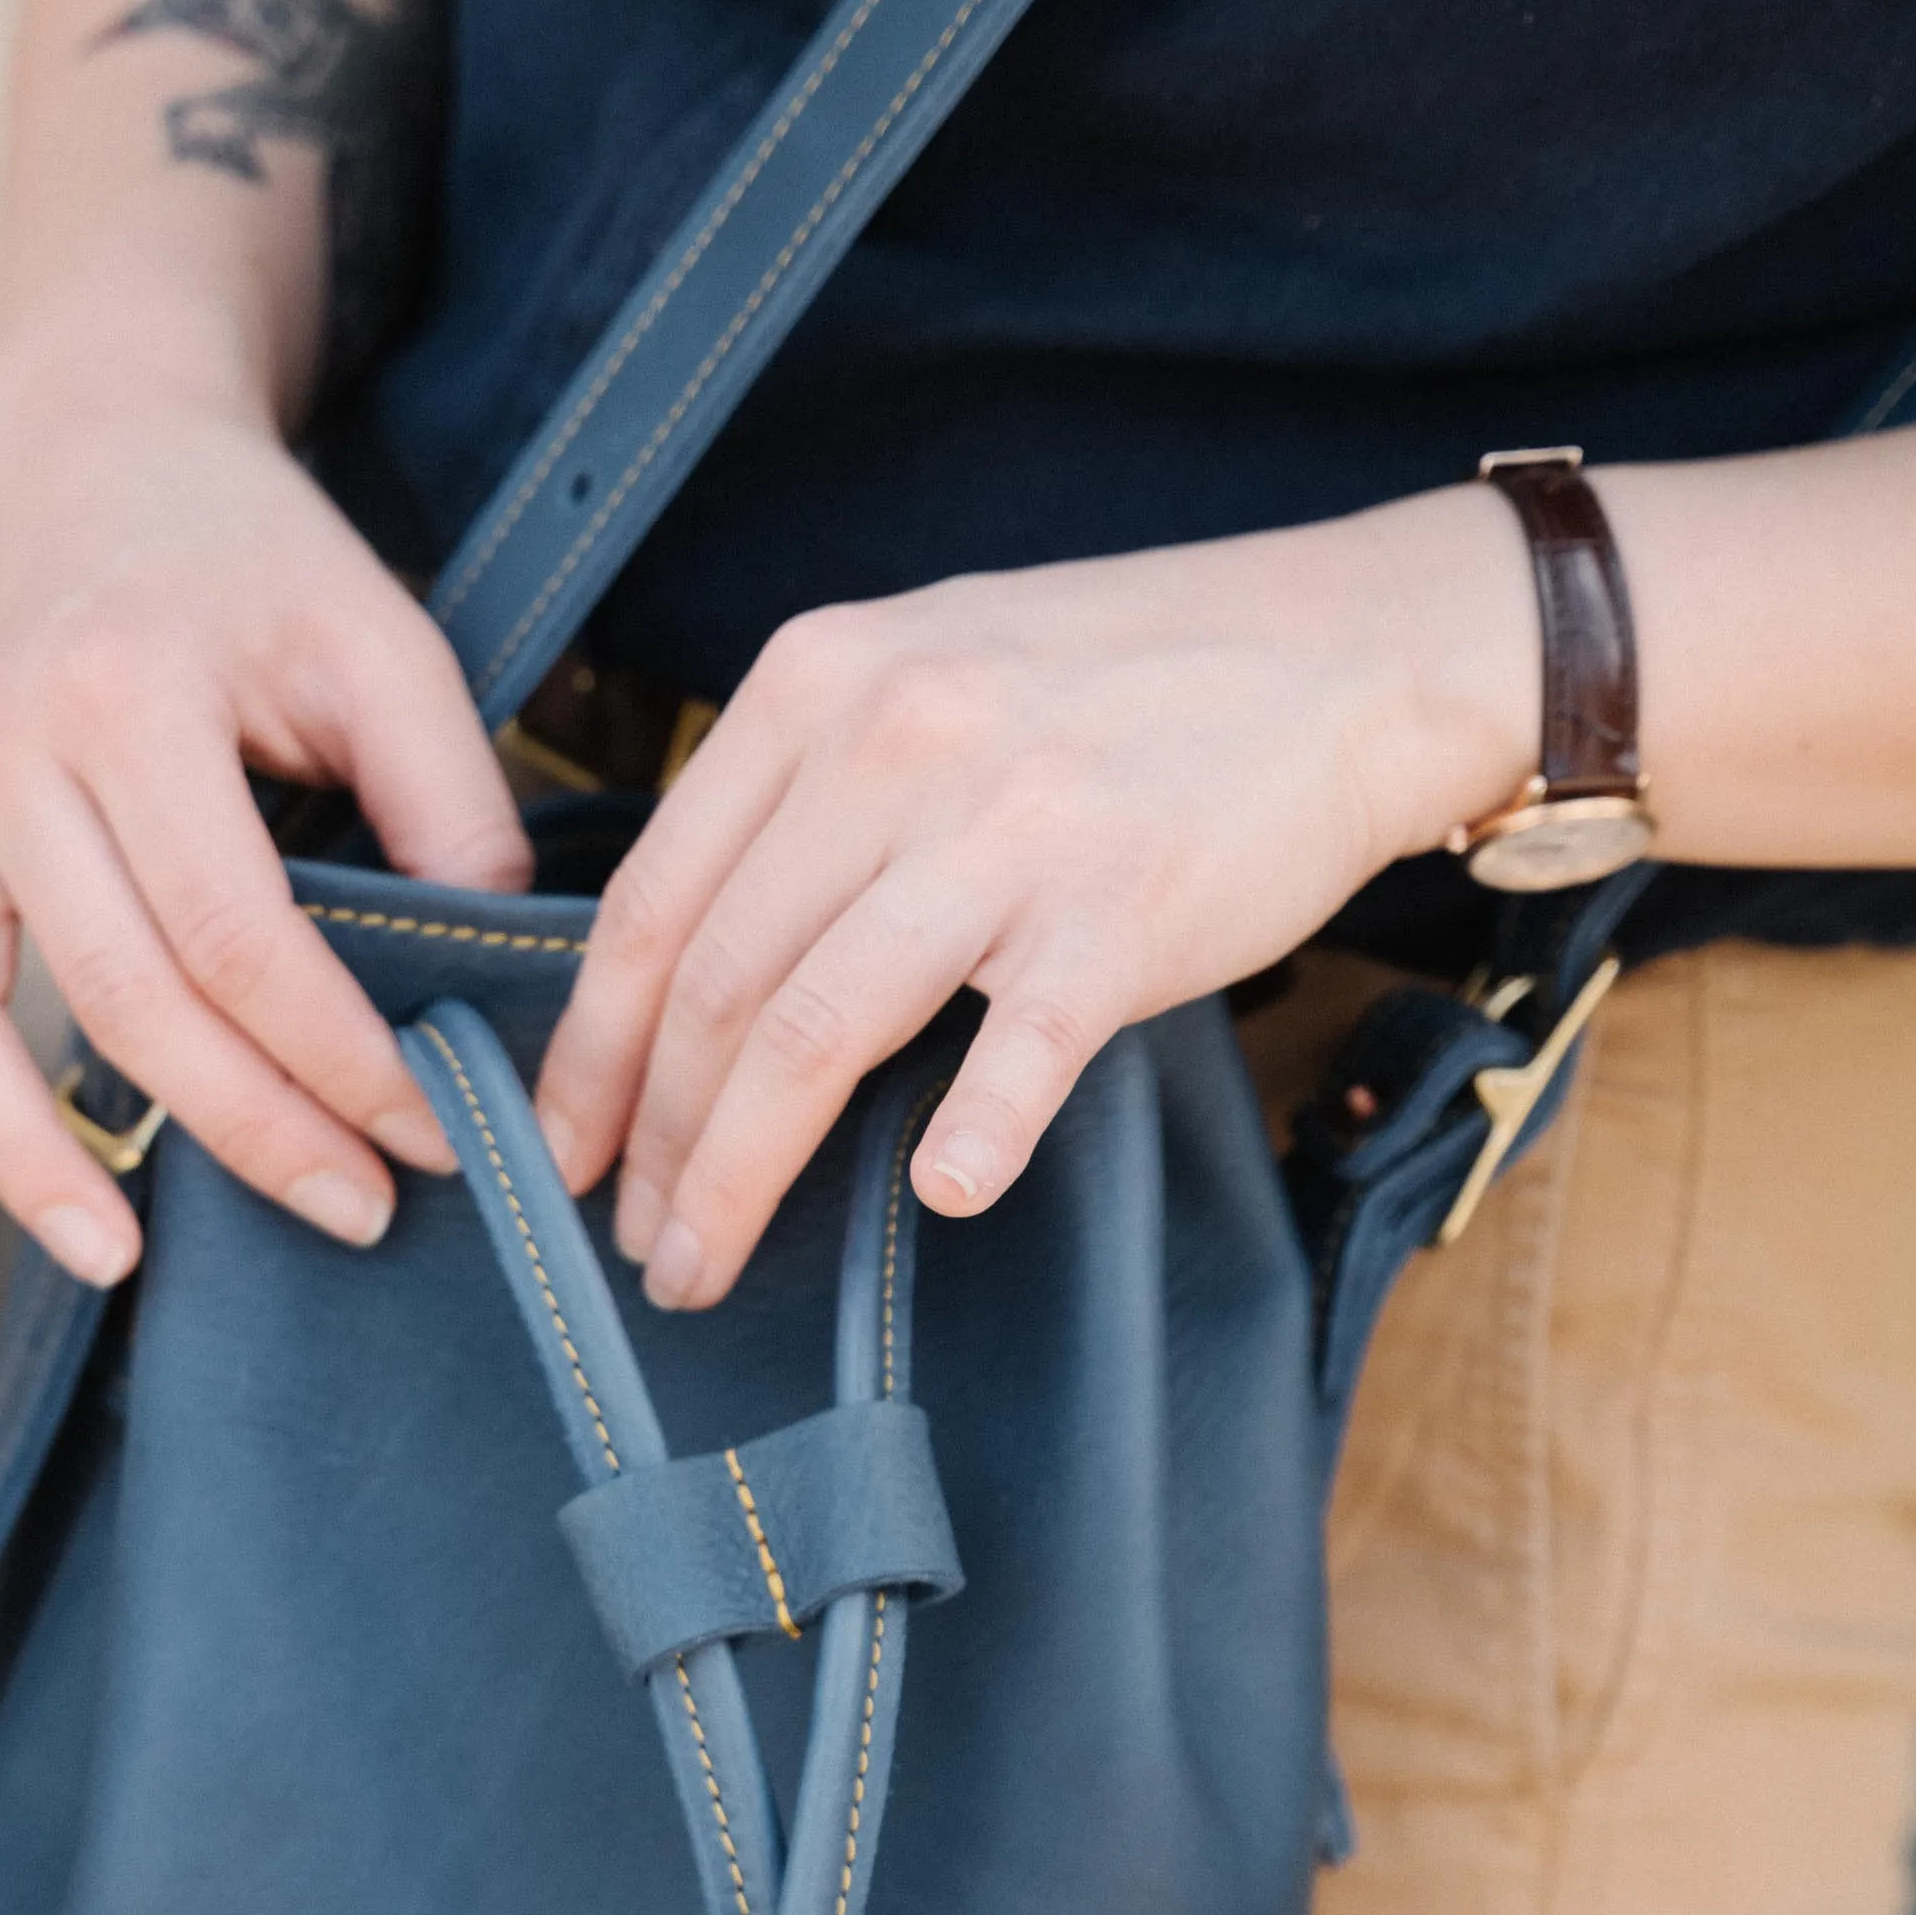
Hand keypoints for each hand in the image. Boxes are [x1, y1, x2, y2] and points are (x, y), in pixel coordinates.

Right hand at [0, 386, 530, 1282]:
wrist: (100, 451)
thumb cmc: (258, 567)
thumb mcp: (381, 643)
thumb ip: (450, 802)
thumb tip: (494, 986)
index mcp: (127, 690)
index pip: (241, 935)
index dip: (341, 1058)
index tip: (432, 1137)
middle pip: (114, 993)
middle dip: (245, 1126)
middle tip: (355, 1214)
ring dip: (23, 1157)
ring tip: (117, 1262)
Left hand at [535, 487, 1533, 1305]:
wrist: (1351, 651)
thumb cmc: (1127, 683)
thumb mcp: (924, 673)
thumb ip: (805, 788)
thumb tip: (688, 960)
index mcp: (816, 683)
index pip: (652, 898)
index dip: (589, 1050)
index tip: (564, 1148)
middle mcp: (891, 741)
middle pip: (713, 984)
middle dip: (654, 1142)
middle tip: (639, 1241)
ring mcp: (1007, 824)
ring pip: (809, 1031)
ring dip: (738, 1175)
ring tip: (705, 1262)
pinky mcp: (1121, 905)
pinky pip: (1013, 1048)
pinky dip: (966, 1137)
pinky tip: (942, 1195)